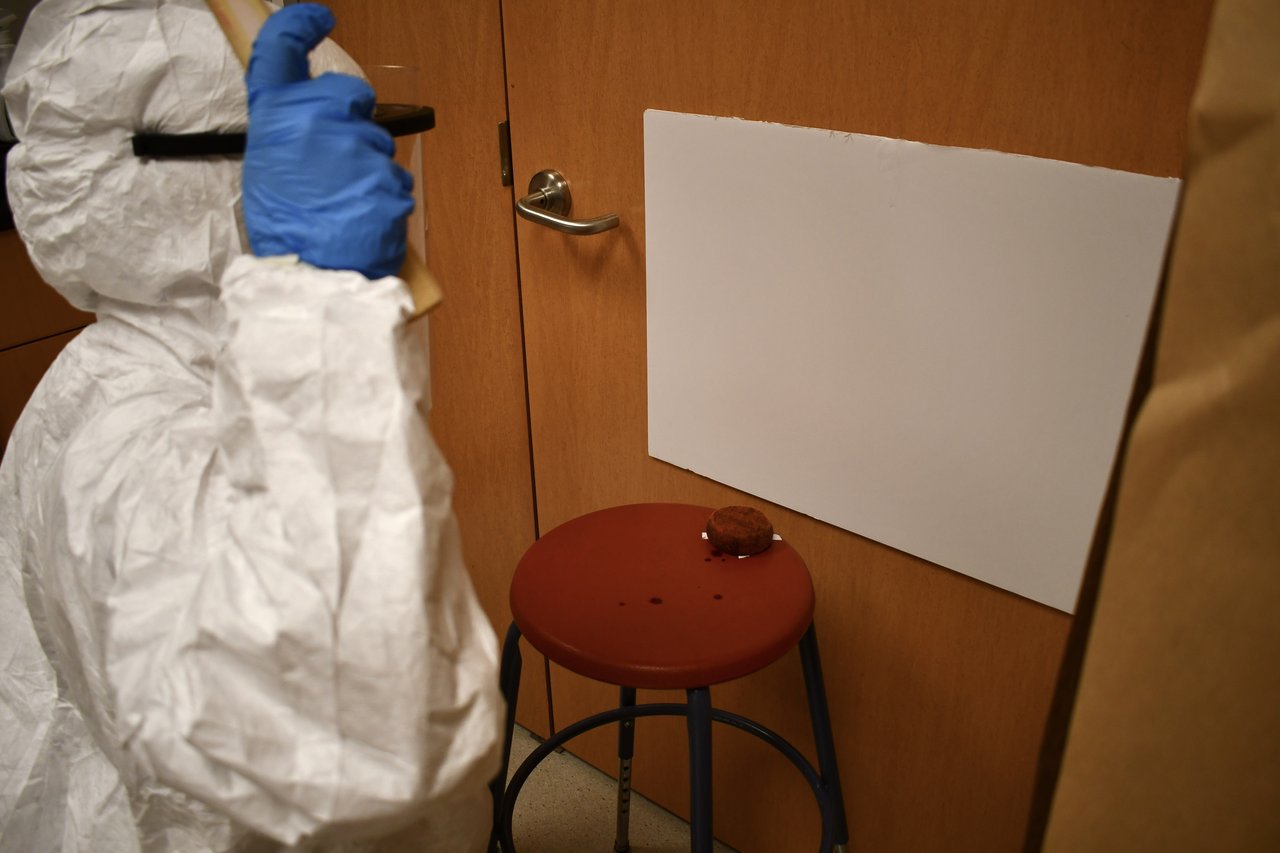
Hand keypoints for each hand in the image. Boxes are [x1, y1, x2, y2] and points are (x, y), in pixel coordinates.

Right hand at [242, 4, 412, 279]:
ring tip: (344, 203)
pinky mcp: (390, 179)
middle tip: (335, 163)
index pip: (282, 49)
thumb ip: (289, 135)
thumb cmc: (286, 232)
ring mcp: (359, 150)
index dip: (300, 24)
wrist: (313, 278)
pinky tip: (362, 217)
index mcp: (278, 117)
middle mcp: (320, 121)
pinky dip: (382, 198)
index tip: (318, 17)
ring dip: (367, 167)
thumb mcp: (267, 171)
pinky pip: (394, 180)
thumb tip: (311, 123)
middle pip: (352, 94)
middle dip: (351, 121)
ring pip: (377, 143)